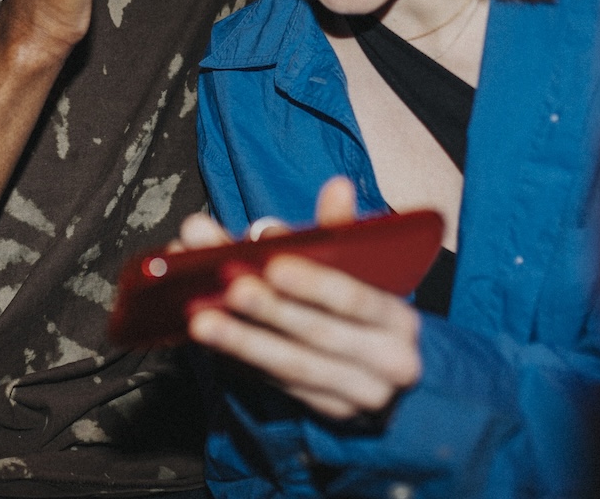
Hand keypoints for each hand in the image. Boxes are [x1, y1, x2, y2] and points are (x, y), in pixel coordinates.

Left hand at [181, 178, 422, 419]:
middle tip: (226, 285)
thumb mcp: (365, 270)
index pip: (360, 302)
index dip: (316, 283)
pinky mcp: (327, 412)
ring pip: (294, 367)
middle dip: (269, 310)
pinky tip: (213, 342)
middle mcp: (388, 364)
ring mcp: (357, 395)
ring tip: (201, 319)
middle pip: (320, 335)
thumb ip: (342, 230)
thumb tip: (338, 185)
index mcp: (399, 320)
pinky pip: (280, 386)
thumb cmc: (367, 306)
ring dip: (243, 342)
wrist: (390, 370)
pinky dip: (244, 362)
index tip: (273, 264)